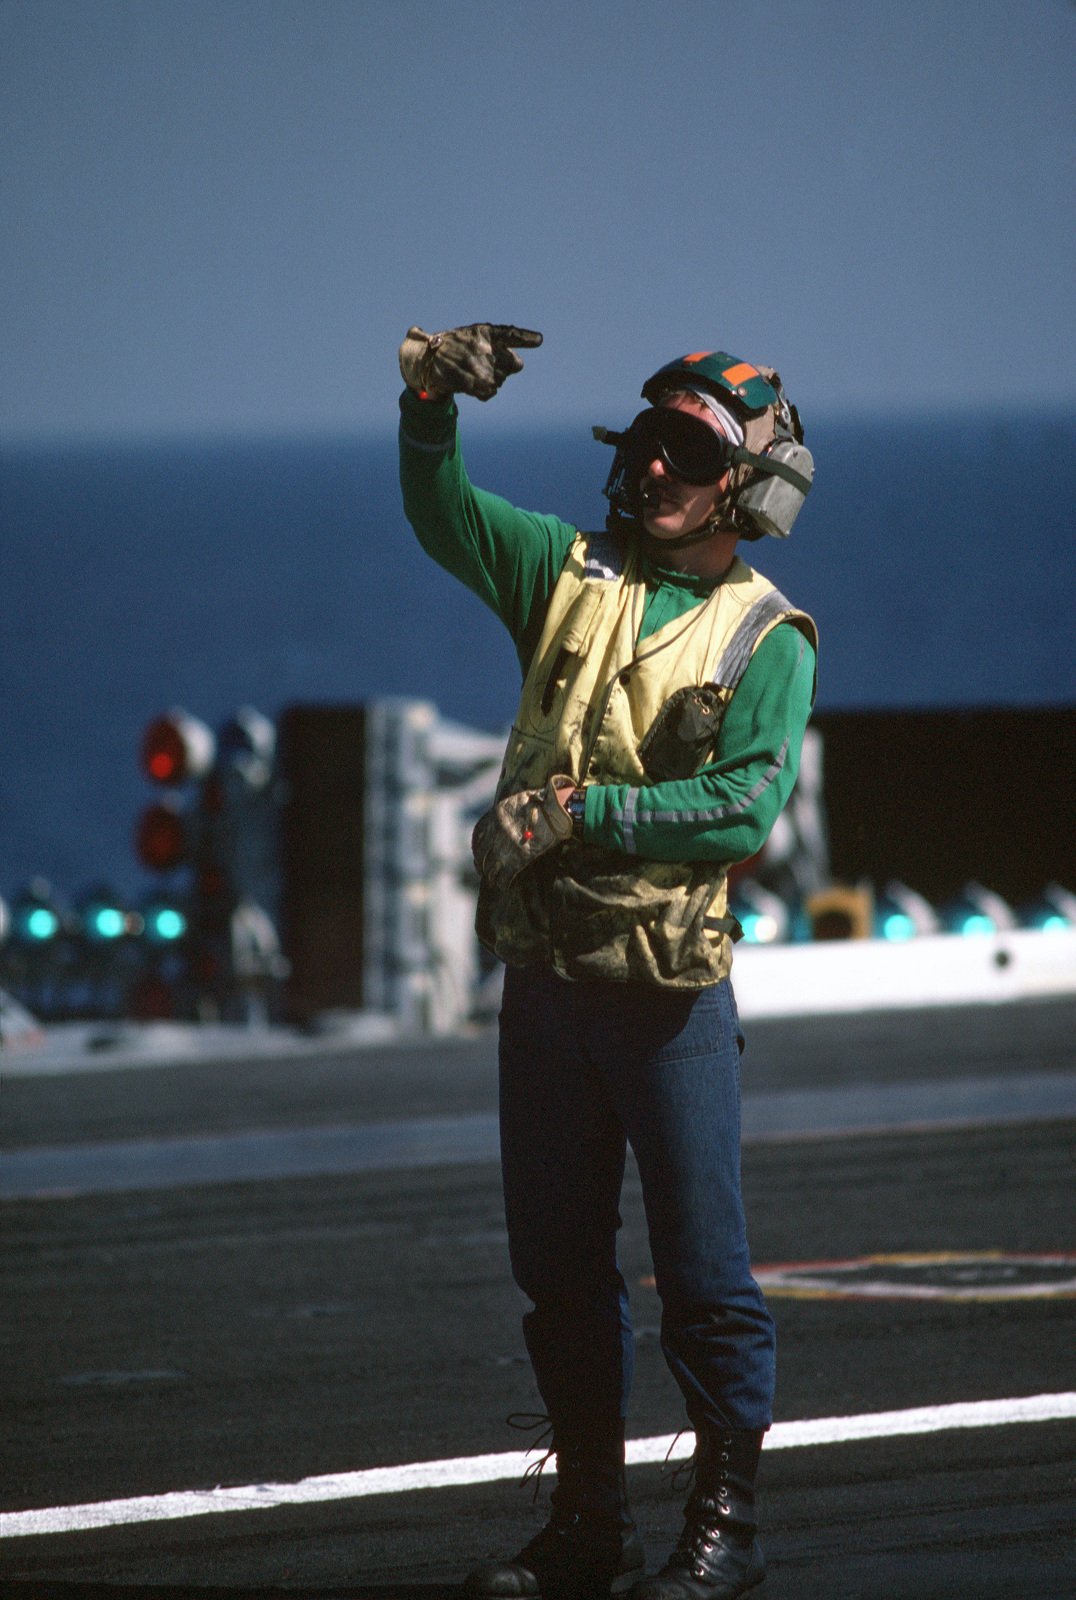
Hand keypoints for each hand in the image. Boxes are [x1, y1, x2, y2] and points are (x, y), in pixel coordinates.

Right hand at [399, 323, 542, 401]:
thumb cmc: (458, 347)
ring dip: (490, 383)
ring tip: (474, 375)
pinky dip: (482, 393)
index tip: (538, 340)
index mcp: (485, 332)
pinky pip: (486, 393)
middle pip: (511, 367)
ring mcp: (471, 363)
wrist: (426, 357)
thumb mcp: (478, 337)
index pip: (510, 334)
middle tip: (482, 365)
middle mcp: (481, 346)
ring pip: (498, 382)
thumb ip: (502, 346)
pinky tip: (471, 384)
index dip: (525, 338)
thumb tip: (519, 365)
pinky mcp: (463, 379)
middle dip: (501, 370)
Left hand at [471, 775, 573, 892]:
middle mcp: (495, 833)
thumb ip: (510, 814)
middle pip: (481, 854)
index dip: (477, 848)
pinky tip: (504, 886)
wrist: (554, 808)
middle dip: (482, 864)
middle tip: (484, 870)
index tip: (478, 854)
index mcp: (495, 817)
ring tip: (494, 881)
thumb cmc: (542, 802)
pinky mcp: (517, 859)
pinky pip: (504, 876)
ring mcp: (505, 847)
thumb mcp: (519, 802)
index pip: (478, 836)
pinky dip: (503, 883)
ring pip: (490, 867)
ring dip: (491, 876)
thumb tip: (509, 822)